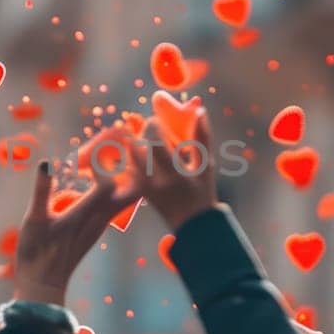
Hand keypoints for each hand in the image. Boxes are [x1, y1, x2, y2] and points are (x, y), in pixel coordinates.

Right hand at [12, 161, 133, 305]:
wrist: (43, 285)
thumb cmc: (36, 253)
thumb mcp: (34, 220)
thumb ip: (41, 190)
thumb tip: (45, 164)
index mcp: (84, 215)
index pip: (108, 185)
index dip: (106, 165)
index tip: (100, 147)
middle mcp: (98, 221)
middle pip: (128, 192)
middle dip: (132, 169)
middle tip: (130, 146)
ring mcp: (100, 226)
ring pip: (125, 200)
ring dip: (128, 179)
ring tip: (125, 156)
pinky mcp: (97, 230)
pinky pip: (116, 206)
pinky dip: (119, 190)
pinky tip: (113, 180)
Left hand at [127, 109, 219, 231]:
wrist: (192, 222)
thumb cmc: (203, 190)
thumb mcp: (206, 166)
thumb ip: (202, 137)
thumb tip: (200, 111)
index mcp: (174, 174)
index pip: (155, 143)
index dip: (152, 126)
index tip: (155, 120)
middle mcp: (156, 182)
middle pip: (137, 149)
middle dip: (139, 133)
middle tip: (144, 125)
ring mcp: (144, 187)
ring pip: (129, 158)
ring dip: (131, 143)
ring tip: (138, 136)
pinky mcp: (138, 191)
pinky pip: (128, 169)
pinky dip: (129, 157)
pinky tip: (134, 150)